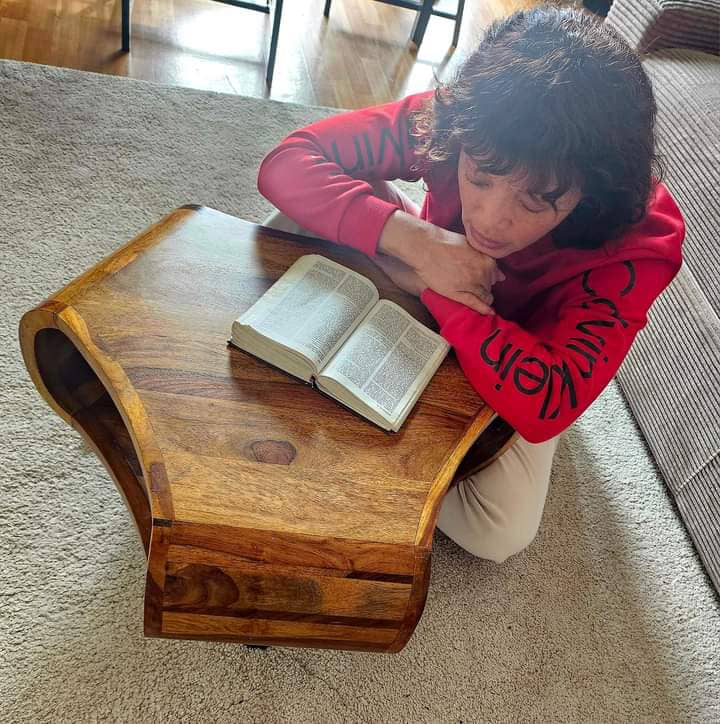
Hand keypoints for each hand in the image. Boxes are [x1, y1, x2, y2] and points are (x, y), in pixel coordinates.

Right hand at [377, 211, 502, 314]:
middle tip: (476, 283)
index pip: (495, 274)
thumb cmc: (445, 243)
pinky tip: (489, 312)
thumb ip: (484, 258)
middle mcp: (481, 274)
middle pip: (489, 285)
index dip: (489, 276)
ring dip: (484, 297)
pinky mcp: (457, 293)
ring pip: (483, 295)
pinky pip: (473, 303)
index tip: (486, 278)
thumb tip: (498, 273)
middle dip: (484, 285)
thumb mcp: (470, 244)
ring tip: (481, 298)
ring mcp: (469, 284)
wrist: (426, 248)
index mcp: (486, 261)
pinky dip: (483, 308)